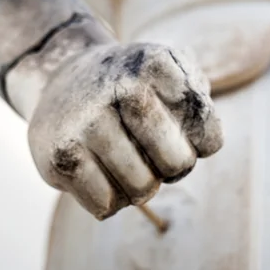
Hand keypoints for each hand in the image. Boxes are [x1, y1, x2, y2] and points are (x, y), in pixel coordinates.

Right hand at [28, 42, 222, 218]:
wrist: (63, 78)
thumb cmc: (131, 85)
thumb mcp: (171, 71)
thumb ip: (200, 100)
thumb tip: (204, 143)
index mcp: (156, 64)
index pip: (210, 136)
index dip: (201, 144)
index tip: (179, 127)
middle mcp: (123, 86)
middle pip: (178, 164)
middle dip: (174, 167)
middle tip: (154, 149)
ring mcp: (88, 122)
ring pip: (142, 189)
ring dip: (140, 185)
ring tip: (125, 157)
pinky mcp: (59, 157)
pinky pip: (106, 205)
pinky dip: (110, 199)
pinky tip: (99, 169)